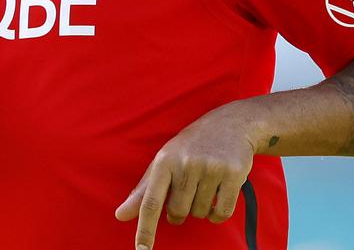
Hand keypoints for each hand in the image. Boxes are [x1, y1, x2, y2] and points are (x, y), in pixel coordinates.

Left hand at [115, 102, 258, 249]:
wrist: (231, 124)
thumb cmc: (190, 146)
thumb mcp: (164, 161)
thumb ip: (143, 191)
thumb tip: (120, 216)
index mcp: (164, 161)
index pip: (150, 202)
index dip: (145, 229)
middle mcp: (186, 163)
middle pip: (177, 212)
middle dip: (180, 211)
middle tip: (186, 192)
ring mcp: (210, 168)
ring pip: (200, 213)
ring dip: (201, 209)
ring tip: (204, 185)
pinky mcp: (233, 174)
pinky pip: (221, 214)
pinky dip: (218, 214)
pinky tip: (219, 195)